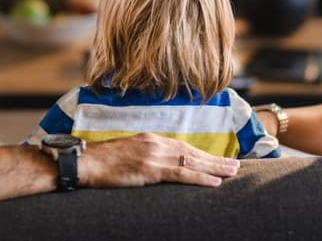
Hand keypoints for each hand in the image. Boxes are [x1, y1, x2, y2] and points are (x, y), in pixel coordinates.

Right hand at [78, 133, 238, 187]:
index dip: (203, 154)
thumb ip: (146, 156)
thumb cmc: (103, 162)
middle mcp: (156, 144)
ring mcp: (154, 155)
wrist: (86, 163)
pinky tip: (214, 182)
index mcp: (151, 139)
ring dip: (214, 168)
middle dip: (215, 160)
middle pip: (192, 152)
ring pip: (191, 161)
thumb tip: (160, 166)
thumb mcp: (129, 154)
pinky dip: (199, 178)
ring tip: (232, 172)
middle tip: (235, 165)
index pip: (183, 146)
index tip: (218, 159)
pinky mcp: (150, 169)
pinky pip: (180, 174)